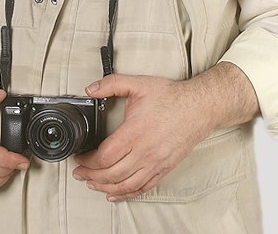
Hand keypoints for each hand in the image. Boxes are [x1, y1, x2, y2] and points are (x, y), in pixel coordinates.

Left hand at [71, 74, 213, 201]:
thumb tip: (91, 89)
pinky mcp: (163, 169)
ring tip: (92, 183)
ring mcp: (155, 163)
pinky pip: (142, 188)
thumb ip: (111, 84)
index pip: (105, 156)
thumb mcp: (138, 84)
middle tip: (79, 172)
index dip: (88, 159)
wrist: (198, 108)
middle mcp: (145, 151)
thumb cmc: (170, 97)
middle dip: (91, 175)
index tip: (80, 156)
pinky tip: (115, 194)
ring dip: (105, 187)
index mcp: (135, 132)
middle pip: (111, 174)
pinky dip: (126, 194)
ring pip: (125, 185)